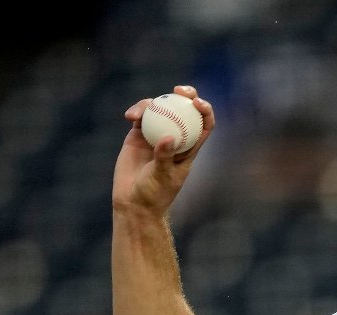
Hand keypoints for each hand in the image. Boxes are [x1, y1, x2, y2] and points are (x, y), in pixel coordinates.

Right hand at [112, 85, 214, 217]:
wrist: (132, 202)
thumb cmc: (153, 194)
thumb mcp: (161, 177)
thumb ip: (165, 157)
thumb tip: (169, 138)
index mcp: (189, 148)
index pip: (204, 126)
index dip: (205, 111)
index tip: (198, 103)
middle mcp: (175, 138)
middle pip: (185, 111)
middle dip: (186, 96)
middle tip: (179, 90)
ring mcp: (156, 135)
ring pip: (161, 110)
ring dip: (155, 102)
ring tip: (145, 107)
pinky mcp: (138, 135)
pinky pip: (140, 117)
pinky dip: (137, 112)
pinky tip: (131, 116)